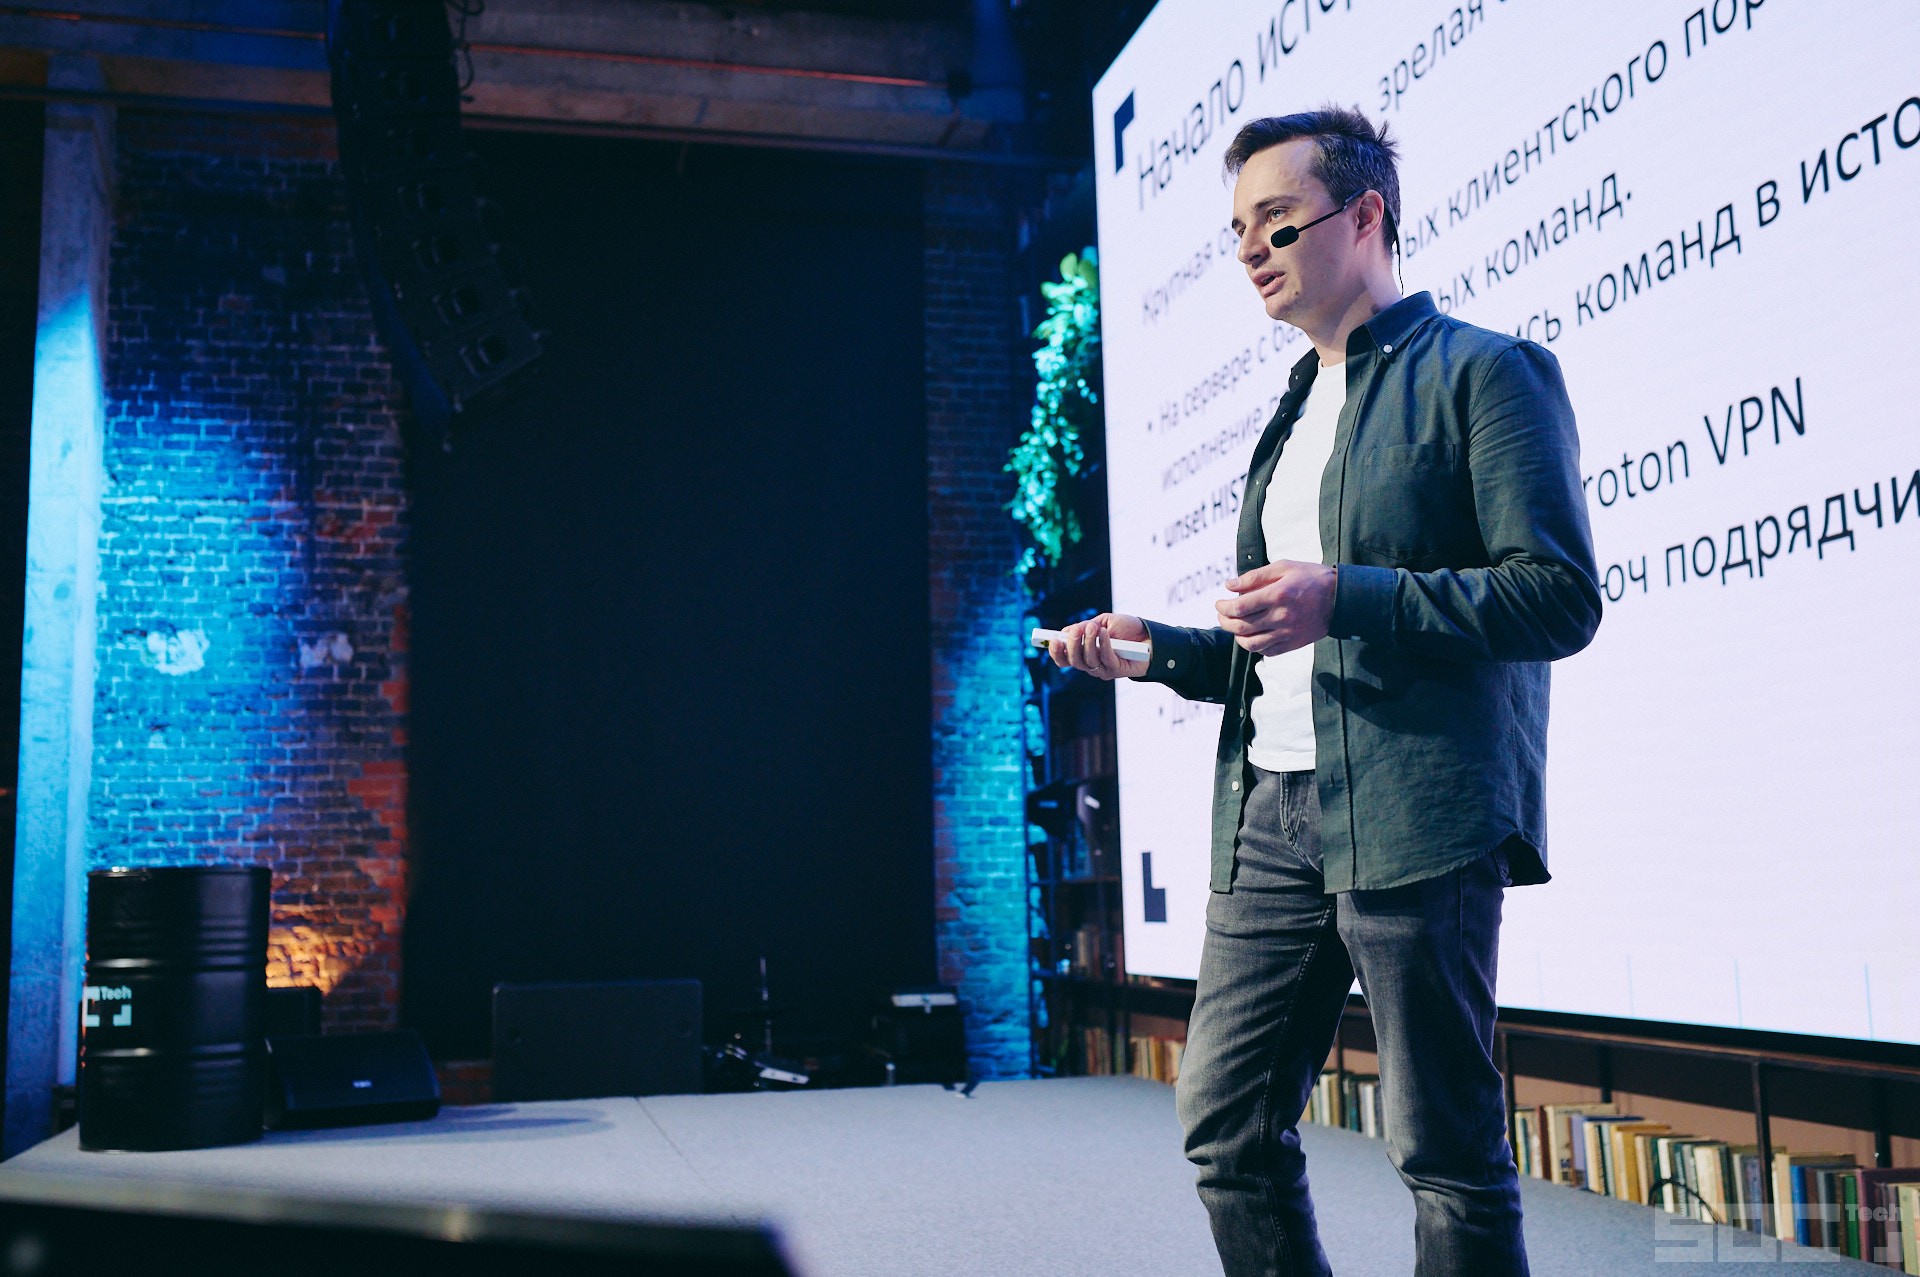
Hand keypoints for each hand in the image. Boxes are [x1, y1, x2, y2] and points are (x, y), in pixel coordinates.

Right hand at [1047, 613, 1149, 679]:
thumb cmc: (1126, 629)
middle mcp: (1091, 665)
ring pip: (1088, 660)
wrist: (1151, 636)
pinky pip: (1106, 658)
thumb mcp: (1104, 622)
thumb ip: (1087, 626)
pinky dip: (1103, 644)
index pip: (1064, 659)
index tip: (1052, 639)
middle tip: (1075, 630)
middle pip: (1074, 661)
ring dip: (1089, 642)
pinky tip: (1104, 632)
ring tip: (1094, 627)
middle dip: (1072, 645)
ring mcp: (1104, 669)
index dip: (1056, 652)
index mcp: (1084, 654)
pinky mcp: (1117, 670)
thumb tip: (1070, 630)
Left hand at [1216, 561, 1335, 655]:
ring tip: (1234, 626)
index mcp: (1278, 595)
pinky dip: (1254, 646)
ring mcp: (1288, 633)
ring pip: (1251, 644)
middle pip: (1241, 627)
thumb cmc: (1311, 578)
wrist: (1341, 598)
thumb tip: (1229, 586)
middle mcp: (1281, 617)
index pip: (1240, 607)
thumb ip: (1254, 576)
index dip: (1223, 607)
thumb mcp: (1284, 567)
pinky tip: (1252, 635)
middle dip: (1224, 621)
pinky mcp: (1293, 644)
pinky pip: (1267, 651)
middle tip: (1222, 614)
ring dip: (1236, 636)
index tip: (1219, 603)